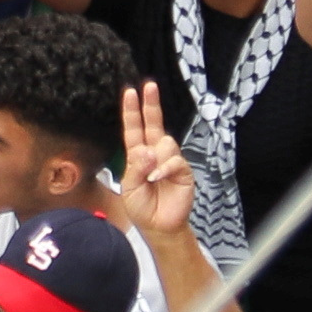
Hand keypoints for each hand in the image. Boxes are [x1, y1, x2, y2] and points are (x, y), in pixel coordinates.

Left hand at [112, 71, 199, 244]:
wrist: (159, 226)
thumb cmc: (142, 207)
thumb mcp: (129, 188)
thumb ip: (135, 168)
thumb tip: (147, 150)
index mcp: (137, 155)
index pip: (134, 128)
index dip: (131, 111)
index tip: (130, 92)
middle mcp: (154, 153)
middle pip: (153, 123)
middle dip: (151, 104)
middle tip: (150, 85)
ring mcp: (169, 160)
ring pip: (165, 142)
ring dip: (155, 156)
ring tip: (150, 177)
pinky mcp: (182, 170)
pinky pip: (174, 160)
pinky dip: (164, 168)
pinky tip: (158, 178)